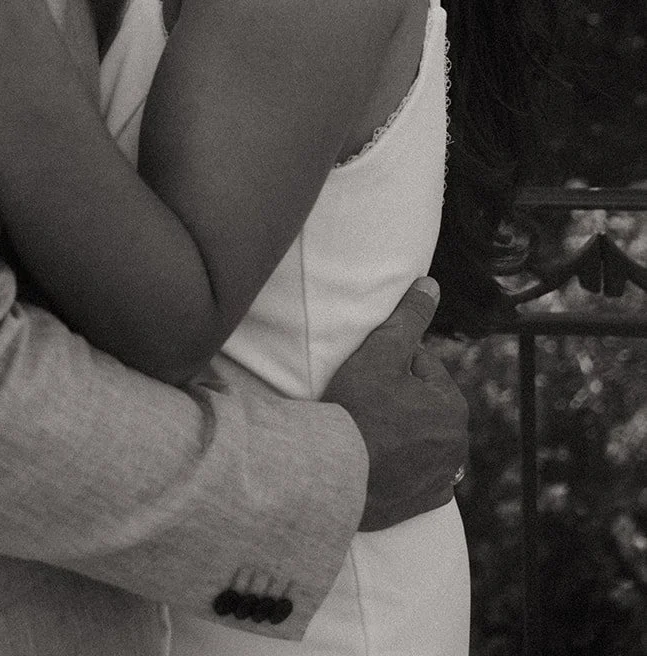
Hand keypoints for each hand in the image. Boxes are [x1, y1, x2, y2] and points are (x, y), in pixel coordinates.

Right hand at [322, 277, 468, 531]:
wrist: (333, 474)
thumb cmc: (357, 407)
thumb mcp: (382, 351)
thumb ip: (410, 316)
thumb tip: (431, 284)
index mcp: (453, 408)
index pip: (423, 367)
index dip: (392, 363)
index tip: (368, 374)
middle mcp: (456, 447)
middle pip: (422, 404)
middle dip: (399, 398)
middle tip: (362, 400)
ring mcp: (441, 479)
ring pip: (420, 439)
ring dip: (401, 431)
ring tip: (366, 428)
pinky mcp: (422, 504)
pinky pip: (415, 475)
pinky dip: (401, 466)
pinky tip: (378, 459)